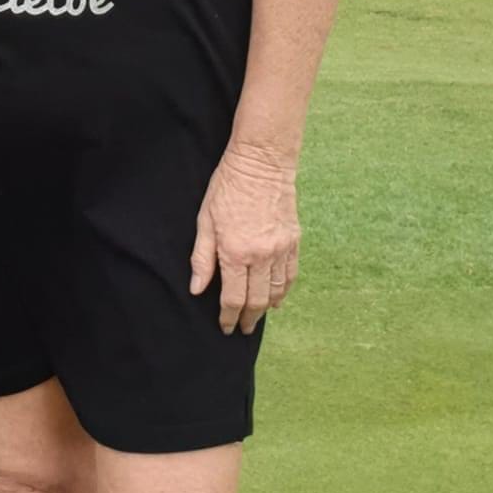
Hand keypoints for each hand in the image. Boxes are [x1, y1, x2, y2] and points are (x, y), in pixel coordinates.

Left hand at [189, 141, 300, 335]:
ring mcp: (281, 249)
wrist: (261, 163)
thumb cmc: (227, 188)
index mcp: (235, 252)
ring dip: (266, 308)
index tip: (226, 327)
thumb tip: (198, 289)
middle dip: (248, 319)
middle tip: (243, 329)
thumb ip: (202, 258)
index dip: (229, 317)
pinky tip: (276, 298)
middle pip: (257, 300)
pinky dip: (284, 291)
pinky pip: (291, 275)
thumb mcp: (205, 221)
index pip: (233, 298)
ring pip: (277, 291)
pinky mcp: (294, 241)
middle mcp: (262, 256)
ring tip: (257, 316)